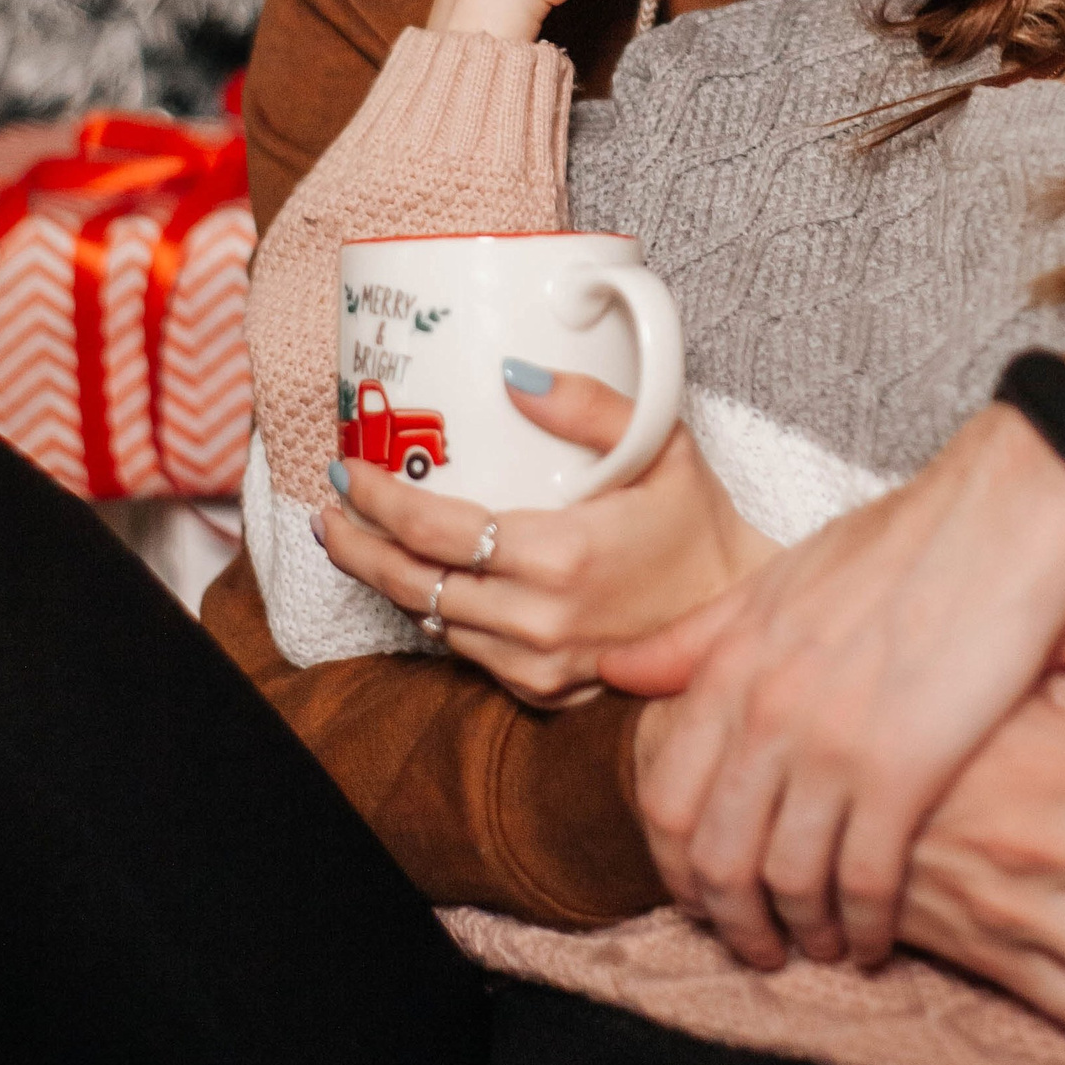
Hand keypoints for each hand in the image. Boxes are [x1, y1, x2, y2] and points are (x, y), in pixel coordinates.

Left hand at [316, 369, 775, 706]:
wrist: (734, 614)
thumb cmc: (698, 524)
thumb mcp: (660, 444)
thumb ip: (587, 404)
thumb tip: (512, 373)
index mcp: (560, 556)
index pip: (435, 531)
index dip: (377, 500)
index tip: (346, 469)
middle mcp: (539, 620)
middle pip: (413, 584)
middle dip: (356, 545)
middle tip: (330, 510)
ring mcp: (539, 665)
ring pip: (432, 623)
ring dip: (387, 581)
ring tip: (359, 539)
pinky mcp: (544, 691)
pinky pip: (467, 653)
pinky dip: (437, 615)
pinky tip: (422, 583)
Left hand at [602, 404, 1064, 969]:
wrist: (1000, 518)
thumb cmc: (899, 543)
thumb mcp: (779, 579)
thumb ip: (698, 636)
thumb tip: (616, 670)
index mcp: (732, 663)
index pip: (664, 798)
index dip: (674, 867)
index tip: (701, 896)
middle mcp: (766, 710)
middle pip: (715, 856)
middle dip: (733, 920)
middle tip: (759, 946)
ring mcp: (832, 743)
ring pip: (786, 881)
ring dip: (800, 931)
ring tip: (822, 945)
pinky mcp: (903, 770)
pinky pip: (865, 882)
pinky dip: (865, 926)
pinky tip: (876, 935)